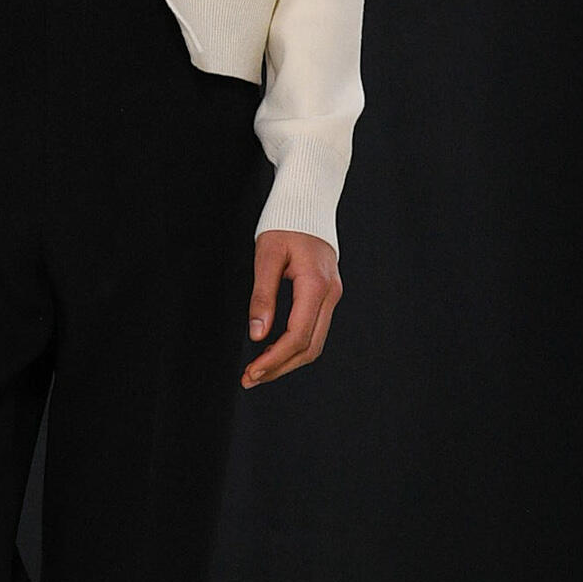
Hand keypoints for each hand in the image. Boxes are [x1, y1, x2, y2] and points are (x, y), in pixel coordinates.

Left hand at [242, 231, 341, 387]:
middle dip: (279, 367)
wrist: (308, 202)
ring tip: (258, 371)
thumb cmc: (285, 224)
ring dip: (287, 361)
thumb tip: (257, 334)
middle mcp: (330, 294)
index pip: (297, 335)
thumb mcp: (266, 256)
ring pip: (314, 342)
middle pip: (309, 347)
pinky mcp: (327, 295)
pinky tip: (273, 351)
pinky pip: (314, 330)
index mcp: (316, 285)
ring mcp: (332, 295)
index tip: (252, 372)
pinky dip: (294, 346)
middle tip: (250, 379)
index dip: (274, 359)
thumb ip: (262, 296)